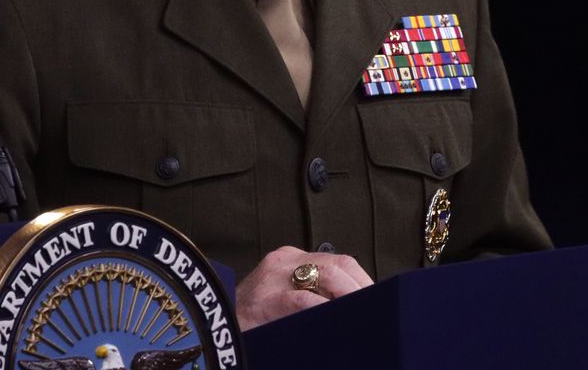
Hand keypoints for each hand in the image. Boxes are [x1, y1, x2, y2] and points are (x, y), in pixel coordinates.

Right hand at [235, 245, 374, 329]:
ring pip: (328, 276)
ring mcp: (273, 277)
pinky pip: (303, 300)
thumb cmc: (251, 322)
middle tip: (379, 309)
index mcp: (290, 259)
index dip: (363, 281)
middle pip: (340, 264)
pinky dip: (324, 309)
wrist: (207, 329)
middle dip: (363, 288)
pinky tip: (337, 320)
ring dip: (351, 297)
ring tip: (365, 314)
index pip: (340, 262)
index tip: (380, 299)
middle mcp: (284, 261)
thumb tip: (355, 310)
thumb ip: (312, 297)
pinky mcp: (264, 299)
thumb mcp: (283, 300)